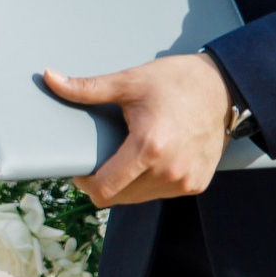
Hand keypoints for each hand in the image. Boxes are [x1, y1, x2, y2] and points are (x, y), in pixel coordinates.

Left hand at [44, 52, 233, 205]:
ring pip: (138, 198)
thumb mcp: (129, 82)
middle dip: (104, 182)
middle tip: (103, 157)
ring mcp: (186, 181)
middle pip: (118, 197)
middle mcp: (170, 171)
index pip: (103, 190)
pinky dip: (149, 182)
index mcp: (149, 148)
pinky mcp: (197, 184)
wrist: (226, 85)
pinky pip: (161, 193)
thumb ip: (86, 88)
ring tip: (128, 155)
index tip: (81, 168)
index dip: (85, 183)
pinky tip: (151, 160)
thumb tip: (49, 78)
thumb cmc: (177, 81)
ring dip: (127, 184)